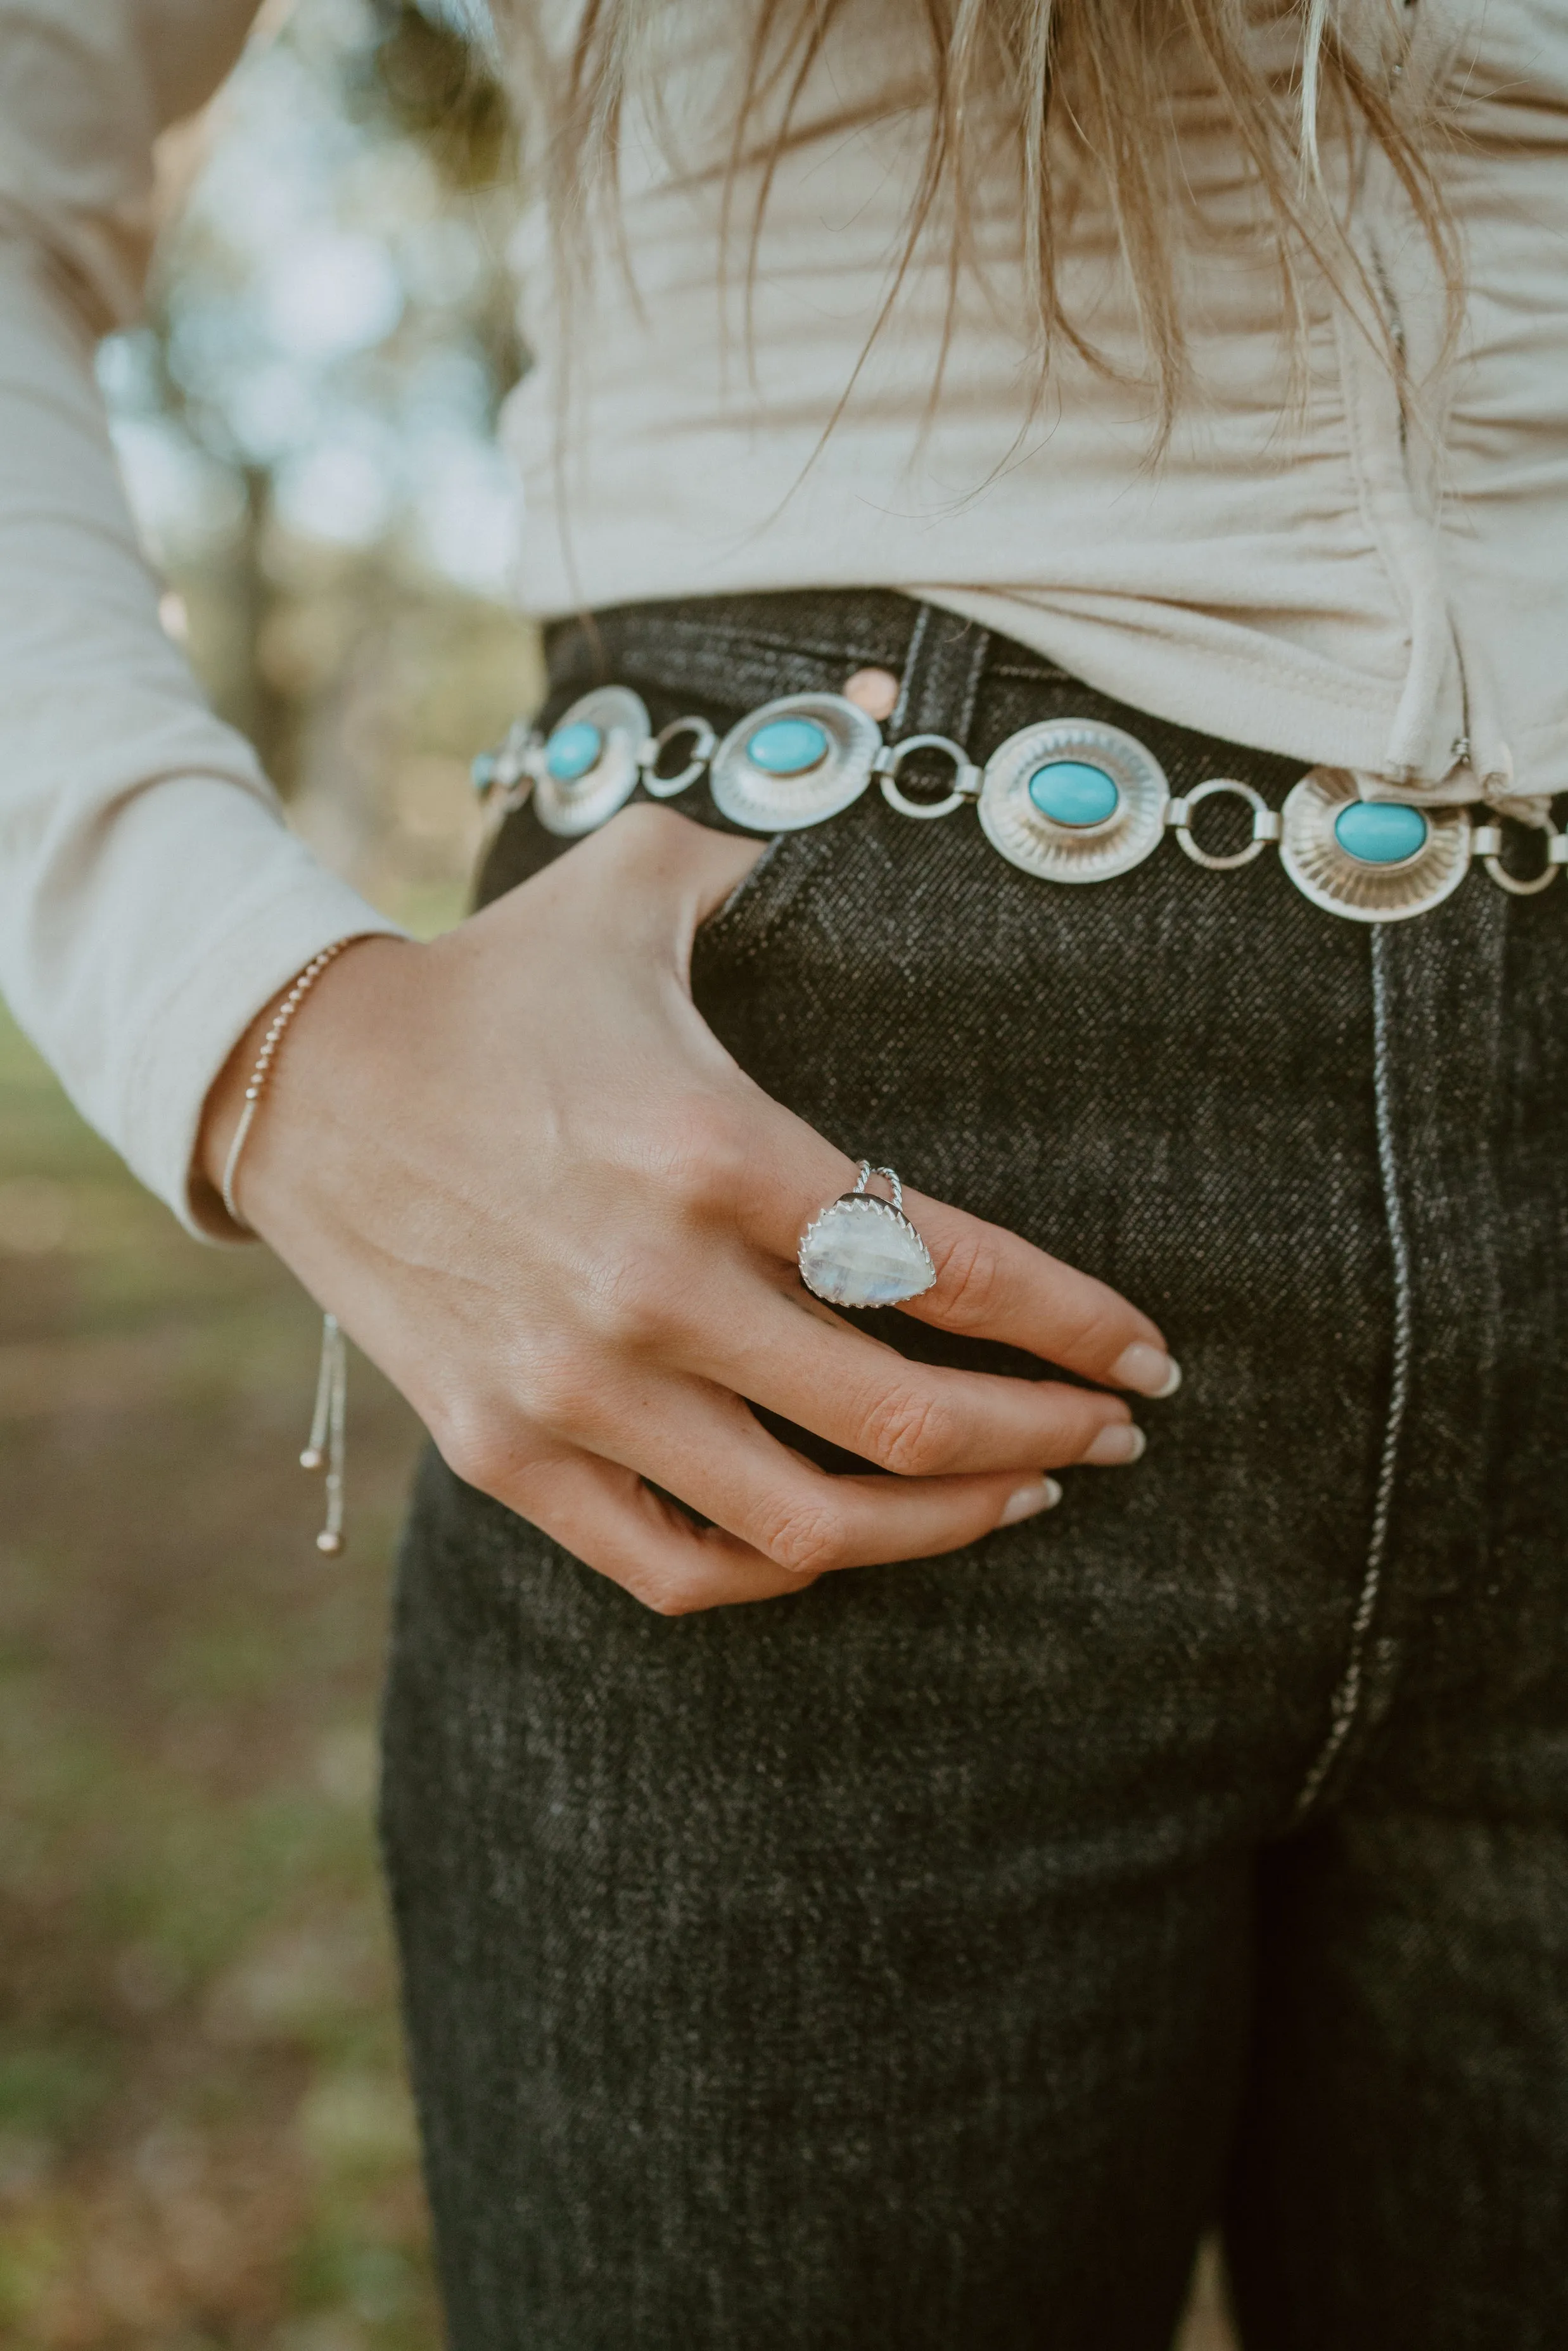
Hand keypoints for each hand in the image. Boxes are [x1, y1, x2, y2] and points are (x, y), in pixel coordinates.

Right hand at [200, 806, 1177, 1612]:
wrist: (304, 1085)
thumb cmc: (497, 985)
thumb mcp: (635, 885)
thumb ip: (777, 832)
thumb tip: (878, 708)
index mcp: (710, 1145)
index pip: (948, 1266)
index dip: (1075, 1326)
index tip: (1147, 1354)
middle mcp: (649, 1286)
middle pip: (903, 1415)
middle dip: (1046, 1434)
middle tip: (1113, 1432)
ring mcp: (573, 1388)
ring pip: (807, 1525)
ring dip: (941, 1522)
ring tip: (1014, 1493)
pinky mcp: (507, 1454)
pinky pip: (679, 1571)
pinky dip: (784, 1572)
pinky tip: (847, 1533)